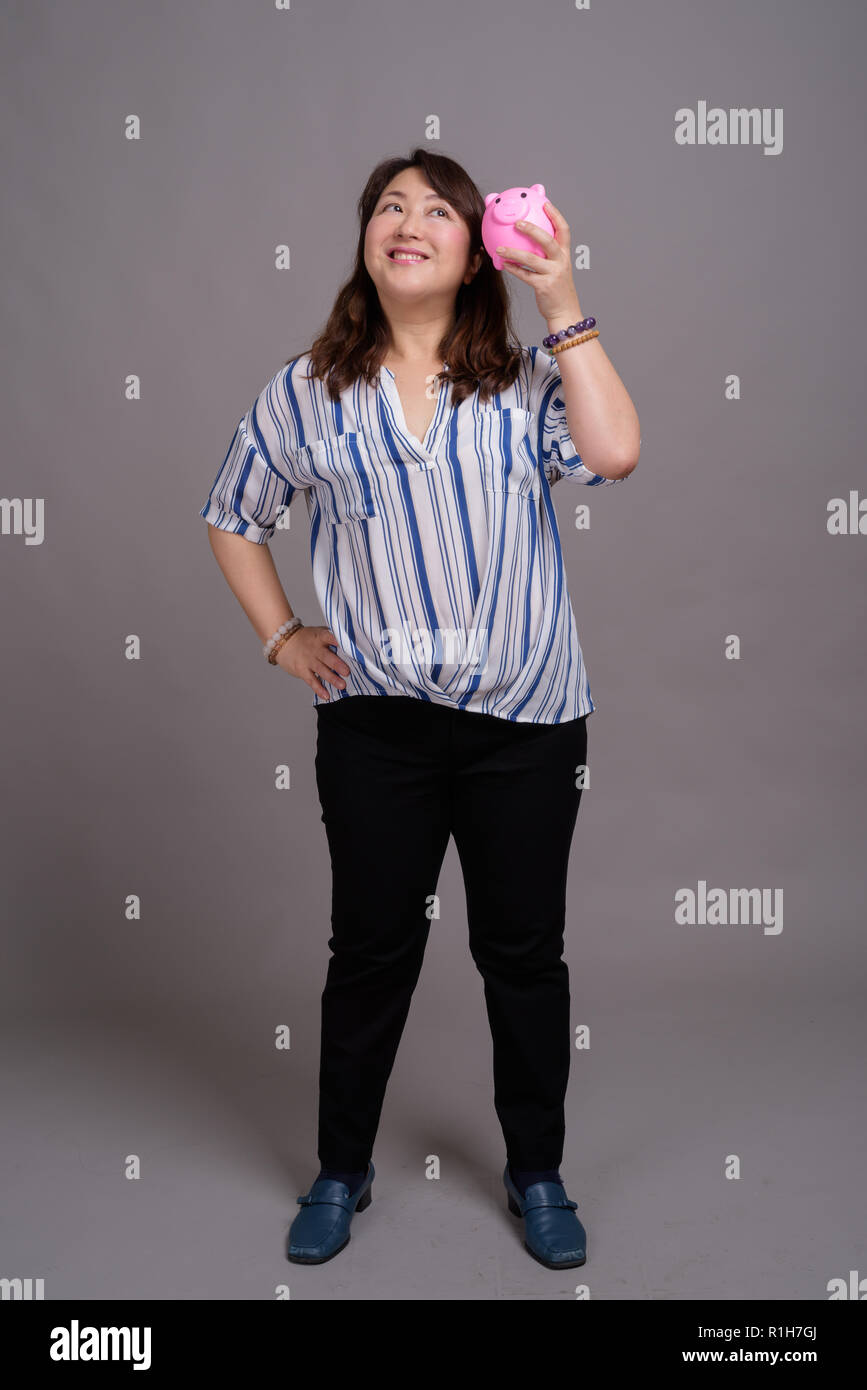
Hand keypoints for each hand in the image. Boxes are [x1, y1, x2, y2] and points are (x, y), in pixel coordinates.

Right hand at [276, 625, 350, 698]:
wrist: (283, 641)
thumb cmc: (306, 638)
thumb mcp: (318, 633)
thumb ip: (332, 638)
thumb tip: (352, 646)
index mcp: (320, 637)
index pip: (330, 637)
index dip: (339, 642)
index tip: (348, 647)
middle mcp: (314, 649)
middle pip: (327, 656)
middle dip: (337, 664)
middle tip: (347, 672)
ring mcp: (308, 660)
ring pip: (321, 670)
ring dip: (332, 678)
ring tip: (342, 685)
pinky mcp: (302, 670)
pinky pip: (311, 681)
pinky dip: (319, 689)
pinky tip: (326, 695)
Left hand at [494, 198, 580, 322]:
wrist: (566, 314)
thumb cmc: (557, 290)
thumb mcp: (557, 270)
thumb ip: (546, 256)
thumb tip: (528, 242)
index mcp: (565, 255)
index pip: (563, 230)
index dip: (555, 216)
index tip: (545, 204)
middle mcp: (561, 262)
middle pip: (547, 240)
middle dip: (532, 229)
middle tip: (517, 222)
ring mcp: (553, 274)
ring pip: (532, 259)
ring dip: (514, 252)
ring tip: (499, 248)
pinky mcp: (544, 287)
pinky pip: (525, 275)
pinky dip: (513, 269)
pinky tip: (503, 264)